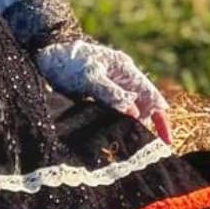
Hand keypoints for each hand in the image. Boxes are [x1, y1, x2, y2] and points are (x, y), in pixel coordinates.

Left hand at [35, 37, 174, 143]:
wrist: (44, 56)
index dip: (161, 120)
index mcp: (126, 71)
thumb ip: (111, 94)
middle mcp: (122, 82)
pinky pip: (112, 118)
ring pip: (127, 116)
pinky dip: (114, 130)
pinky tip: (112, 142)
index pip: (152, 97)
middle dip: (146, 129)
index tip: (165, 142)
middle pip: (142, 109)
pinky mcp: (97, 102)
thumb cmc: (68, 61)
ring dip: (129, 131)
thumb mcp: (89, 77)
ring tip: (129, 152)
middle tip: (146, 153)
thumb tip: (134, 113)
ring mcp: (110, 92)